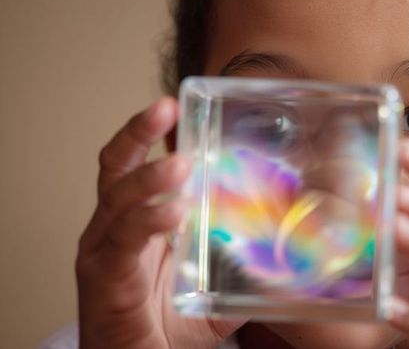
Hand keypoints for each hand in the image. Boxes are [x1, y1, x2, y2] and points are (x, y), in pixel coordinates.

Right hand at [76, 98, 242, 348]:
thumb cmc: (170, 322)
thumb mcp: (212, 280)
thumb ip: (239, 256)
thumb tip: (283, 239)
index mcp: (137, 219)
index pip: (139, 164)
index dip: (154, 133)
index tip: (179, 106)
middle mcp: (114, 226)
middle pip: (117, 165)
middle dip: (139, 132)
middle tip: (166, 107)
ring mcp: (105, 249)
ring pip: (117, 197)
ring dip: (150, 176)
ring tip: (182, 163)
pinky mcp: (104, 277)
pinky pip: (123, 241)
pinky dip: (148, 221)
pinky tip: (174, 211)